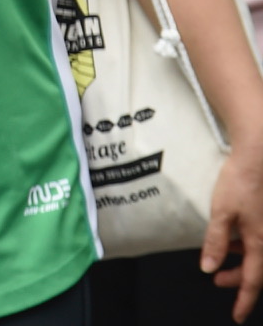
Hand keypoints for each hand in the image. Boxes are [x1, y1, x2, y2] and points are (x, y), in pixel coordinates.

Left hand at [202, 134, 262, 319]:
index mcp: (261, 243)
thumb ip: (216, 242)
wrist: (259, 156)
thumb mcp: (221, 213)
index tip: (237, 315)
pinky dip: (248, 245)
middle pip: (258, 271)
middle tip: (218, 282)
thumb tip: (209, 268)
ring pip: (260, 256)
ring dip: (243, 262)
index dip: (243, 300)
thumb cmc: (241, 182)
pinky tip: (234, 236)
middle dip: (239, 280)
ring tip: (222, 255)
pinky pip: (261, 241)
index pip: (253, 282)